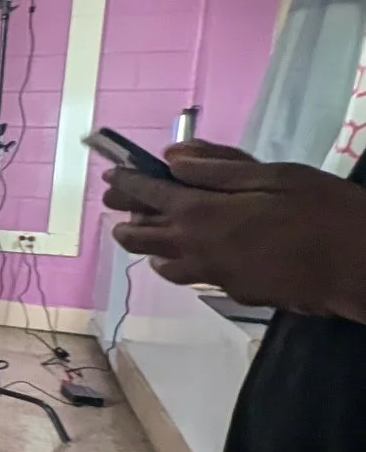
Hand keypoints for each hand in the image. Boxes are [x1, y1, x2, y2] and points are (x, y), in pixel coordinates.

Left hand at [105, 143, 365, 317]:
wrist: (360, 267)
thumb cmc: (324, 211)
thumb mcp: (274, 175)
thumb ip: (218, 168)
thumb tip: (172, 158)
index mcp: (200, 213)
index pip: (147, 193)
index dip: (125, 181)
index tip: (110, 175)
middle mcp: (195, 248)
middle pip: (139, 236)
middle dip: (126, 218)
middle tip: (122, 205)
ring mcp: (212, 275)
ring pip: (163, 263)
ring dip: (152, 246)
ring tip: (154, 233)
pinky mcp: (234, 293)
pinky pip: (193, 277)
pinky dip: (183, 263)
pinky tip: (195, 255)